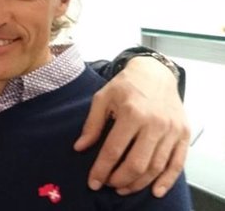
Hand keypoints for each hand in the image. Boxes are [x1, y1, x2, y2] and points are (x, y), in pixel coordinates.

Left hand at [74, 56, 189, 196]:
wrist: (155, 73)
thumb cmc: (125, 86)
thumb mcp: (102, 98)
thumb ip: (91, 124)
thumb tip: (79, 147)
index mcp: (132, 112)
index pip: (113, 150)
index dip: (101, 169)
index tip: (93, 182)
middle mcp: (155, 123)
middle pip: (136, 163)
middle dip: (120, 180)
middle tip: (109, 185)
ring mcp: (171, 130)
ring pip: (156, 167)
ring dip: (139, 183)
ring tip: (124, 188)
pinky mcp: (184, 134)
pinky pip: (177, 163)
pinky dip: (167, 181)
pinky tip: (154, 190)